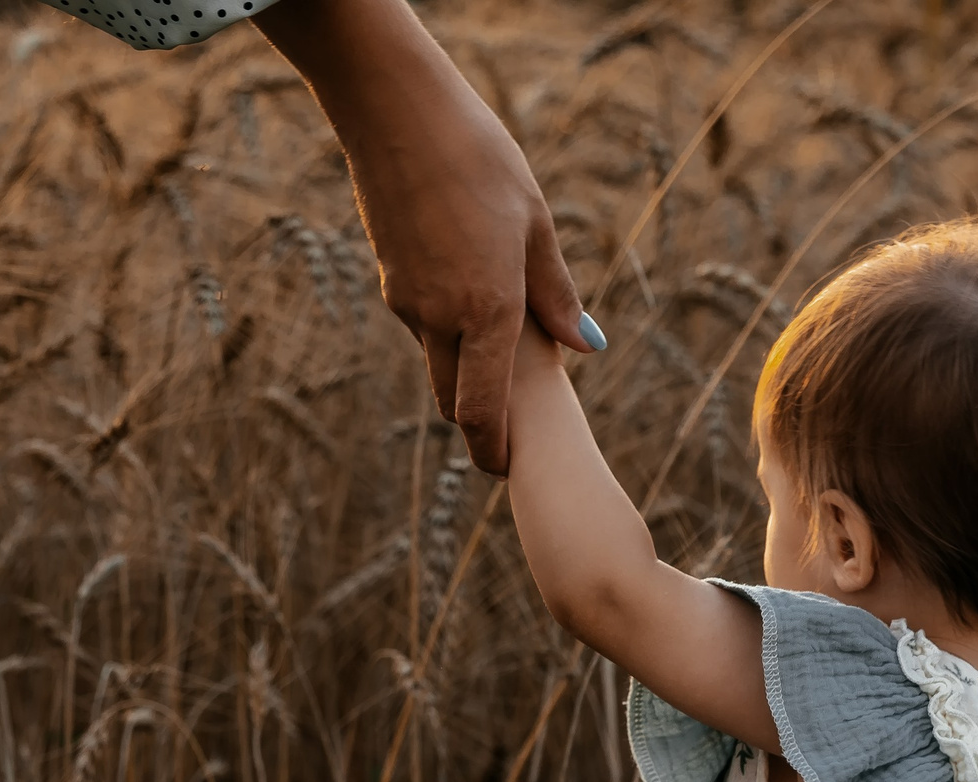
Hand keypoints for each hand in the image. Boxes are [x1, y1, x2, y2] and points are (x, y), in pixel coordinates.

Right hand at [259, 0, 596, 473]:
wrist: (397, 112)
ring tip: (500, 349)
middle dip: (480, 424)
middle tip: (505, 434)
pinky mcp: (390, 280)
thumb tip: (587, 348)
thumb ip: (557, 293)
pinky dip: (447, 330)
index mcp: (487, 309)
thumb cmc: (479, 158)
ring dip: (465, 370)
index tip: (506, 472)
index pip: (483, 411)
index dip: (493, 450)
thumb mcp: (534, 223)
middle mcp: (440, 317)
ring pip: (438, 361)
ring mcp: (408, 302)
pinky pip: (423, 324)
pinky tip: (469, 293)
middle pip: (455, 400)